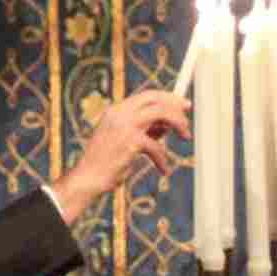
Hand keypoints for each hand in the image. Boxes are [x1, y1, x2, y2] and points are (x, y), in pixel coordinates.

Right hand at [50, 90, 191, 224]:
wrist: (88, 179)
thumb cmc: (104, 164)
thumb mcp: (124, 142)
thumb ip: (143, 130)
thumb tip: (167, 126)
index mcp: (116, 111)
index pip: (147, 96)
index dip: (167, 98)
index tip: (182, 103)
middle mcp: (120, 114)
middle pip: (156, 99)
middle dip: (176, 105)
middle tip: (188, 116)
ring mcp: (125, 126)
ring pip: (162, 113)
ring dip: (178, 123)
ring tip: (186, 137)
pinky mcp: (130, 142)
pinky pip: (156, 146)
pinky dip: (162, 159)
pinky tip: (163, 170)